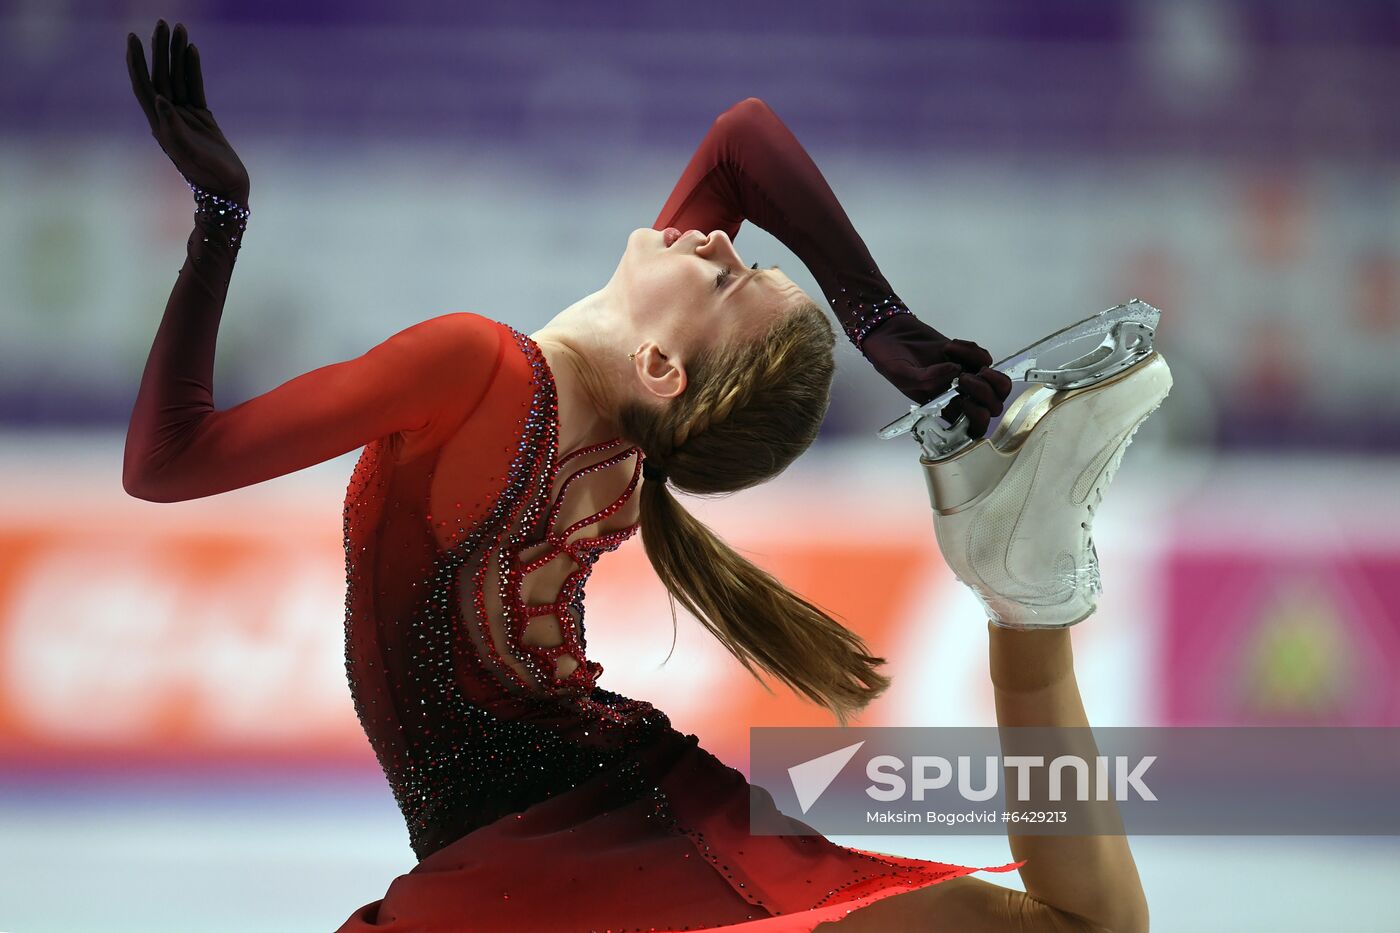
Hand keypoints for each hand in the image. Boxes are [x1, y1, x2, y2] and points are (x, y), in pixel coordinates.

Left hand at [126, 19, 248, 204]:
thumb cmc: (208, 175)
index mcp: (160, 124)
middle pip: (160, 75)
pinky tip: (191, 50)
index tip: (134, 37)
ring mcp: (185, 116)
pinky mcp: (202, 118)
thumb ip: (172, 127)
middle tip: (162, 23)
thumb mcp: (188, 152)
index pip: (143, 85)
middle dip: (159, 49)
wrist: (227, 190)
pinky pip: (195, 87)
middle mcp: (168, 116)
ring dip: (176, 53)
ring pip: (178, 77)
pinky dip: (193, 68)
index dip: (136, 62)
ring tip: (179, 28)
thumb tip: (159, 99)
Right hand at [862, 313, 1012, 438]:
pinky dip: (971, 350)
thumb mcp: (902, 374)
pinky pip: (985, 357)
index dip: (977, 417)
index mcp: (942, 408)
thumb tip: (955, 371)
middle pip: (993, 405)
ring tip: (959, 362)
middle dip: (984, 392)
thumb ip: (927, 379)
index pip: (973, 426)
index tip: (962, 400)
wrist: (891, 332)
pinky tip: (949, 346)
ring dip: (984, 369)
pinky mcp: (968, 356)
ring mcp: (966, 375)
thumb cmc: (891, 358)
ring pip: (996, 383)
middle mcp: (957, 395)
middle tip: (963, 377)